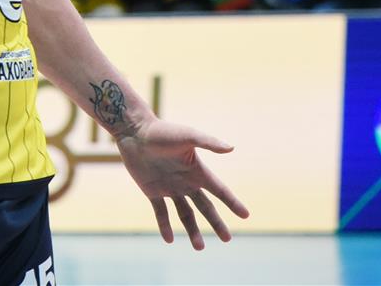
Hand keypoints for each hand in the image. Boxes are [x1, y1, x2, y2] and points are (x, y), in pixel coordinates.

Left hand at [115, 118, 249, 248]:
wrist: (134, 131)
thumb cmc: (162, 131)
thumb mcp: (188, 136)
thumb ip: (209, 142)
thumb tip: (231, 148)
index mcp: (197, 170)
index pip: (220, 190)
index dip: (232, 202)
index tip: (246, 215)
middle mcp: (186, 181)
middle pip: (205, 207)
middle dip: (216, 223)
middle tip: (227, 239)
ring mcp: (169, 187)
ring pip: (185, 214)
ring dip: (193, 230)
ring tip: (200, 247)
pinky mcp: (152, 191)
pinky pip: (161, 212)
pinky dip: (165, 226)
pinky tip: (170, 239)